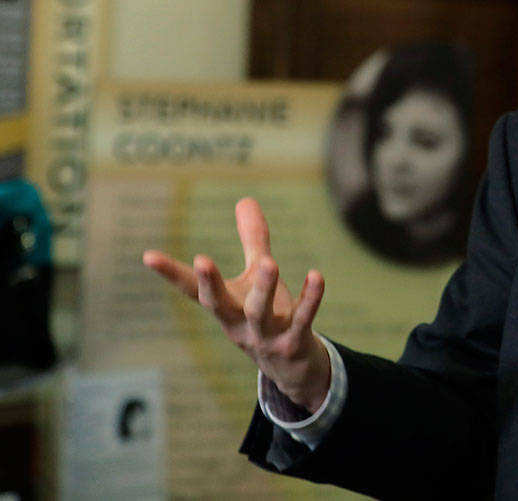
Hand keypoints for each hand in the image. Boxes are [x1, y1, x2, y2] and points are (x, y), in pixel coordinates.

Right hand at [142, 197, 331, 412]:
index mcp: (225, 308)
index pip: (192, 290)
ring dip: (264, 288)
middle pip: (219, 305)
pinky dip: (310, 299)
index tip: (148, 256)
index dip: (171, 274)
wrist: (293, 370)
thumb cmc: (269, 317)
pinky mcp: (294, 342)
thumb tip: (245, 199)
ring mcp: (266, 336)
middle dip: (210, 284)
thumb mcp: (255, 279)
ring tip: (269, 263)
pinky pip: (302, 320)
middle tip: (201, 261)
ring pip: (260, 312)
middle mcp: (239, 324)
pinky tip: (316, 276)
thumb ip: (252, 240)